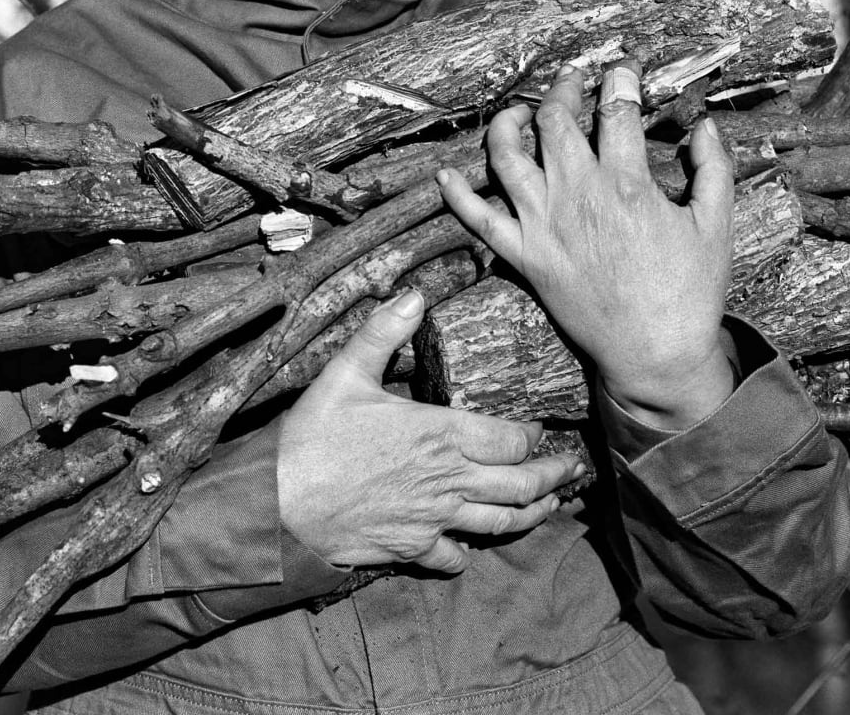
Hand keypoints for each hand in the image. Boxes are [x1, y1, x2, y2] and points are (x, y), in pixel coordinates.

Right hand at [278, 287, 583, 572]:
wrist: (279, 505)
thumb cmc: (313, 436)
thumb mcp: (346, 372)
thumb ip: (384, 331)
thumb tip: (414, 293)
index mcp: (440, 434)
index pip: (509, 439)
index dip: (532, 436)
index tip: (540, 429)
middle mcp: (448, 480)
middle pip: (520, 485)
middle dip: (552, 477)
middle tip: (571, 469)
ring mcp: (433, 519)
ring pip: (500, 523)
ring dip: (531, 514)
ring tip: (548, 506)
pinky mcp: (411, 548)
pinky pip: (453, 557)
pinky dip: (468, 551)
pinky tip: (470, 544)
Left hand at [438, 62, 735, 429]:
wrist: (656, 353)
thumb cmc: (691, 291)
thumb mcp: (717, 225)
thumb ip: (713, 169)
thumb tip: (706, 126)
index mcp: (625, 184)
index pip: (615, 109)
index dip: (620, 79)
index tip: (623, 69)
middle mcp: (576, 196)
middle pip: (554, 120)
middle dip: (564, 89)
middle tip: (574, 82)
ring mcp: (543, 225)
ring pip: (507, 156)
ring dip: (508, 123)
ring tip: (520, 111)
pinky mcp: (523, 256)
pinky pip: (478, 220)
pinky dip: (457, 195)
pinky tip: (445, 174)